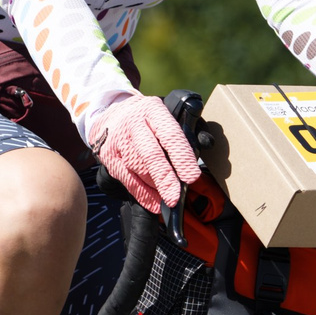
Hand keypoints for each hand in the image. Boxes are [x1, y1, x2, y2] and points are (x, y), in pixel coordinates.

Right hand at [91, 93, 202, 211]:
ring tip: (169, 198)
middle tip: (175, 197)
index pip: (170, 135)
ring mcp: (118, 141)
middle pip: (150, 155)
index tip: (192, 177)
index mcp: (153, 110)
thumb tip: (206, 144)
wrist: (111, 115)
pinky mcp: (109, 157)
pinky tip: (155, 204)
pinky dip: (142, 195)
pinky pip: (127, 180)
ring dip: (155, 187)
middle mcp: (133, 124)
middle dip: (165, 178)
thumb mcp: (168, 112)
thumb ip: (189, 128)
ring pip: (137, 169)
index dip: (181, 157)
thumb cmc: (149, 119)